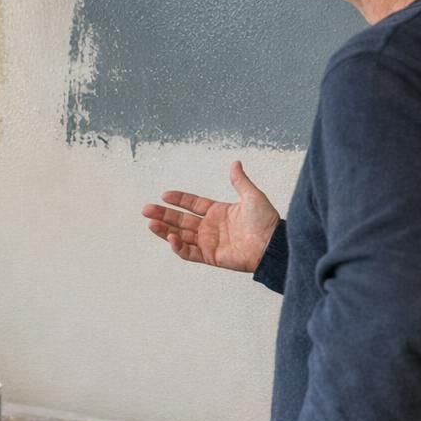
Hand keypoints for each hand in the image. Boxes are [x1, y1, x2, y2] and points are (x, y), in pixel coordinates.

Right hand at [141, 161, 279, 271]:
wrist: (273, 244)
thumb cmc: (266, 221)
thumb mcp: (252, 196)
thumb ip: (239, 181)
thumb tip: (235, 163)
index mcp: (219, 212)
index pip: (193, 205)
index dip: (179, 199)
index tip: (165, 194)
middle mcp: (211, 228)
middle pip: (181, 221)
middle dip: (163, 215)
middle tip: (146, 210)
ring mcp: (210, 243)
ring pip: (181, 236)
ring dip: (165, 231)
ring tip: (151, 223)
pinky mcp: (211, 257)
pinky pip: (190, 253)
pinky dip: (179, 247)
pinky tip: (170, 238)